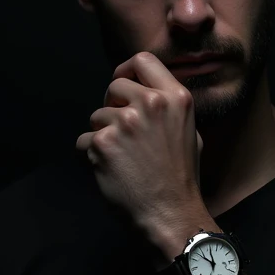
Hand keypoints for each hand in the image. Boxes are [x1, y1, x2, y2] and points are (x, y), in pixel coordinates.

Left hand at [75, 51, 204, 232]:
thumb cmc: (181, 178)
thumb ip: (168, 108)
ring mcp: (124, 123)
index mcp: (176, 98)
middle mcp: (151, 104)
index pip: (143, 60)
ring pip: (96, 116)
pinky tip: (111, 171)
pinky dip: (92, 156)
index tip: (122, 87)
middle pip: (114, 87)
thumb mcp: (190, 132)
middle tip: (122, 133)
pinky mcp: (102, 143)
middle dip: (112, 107)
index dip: (127, 71)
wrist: (170, 214)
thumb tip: (146, 92)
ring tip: (123, 159)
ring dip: (103, 135)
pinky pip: (84, 141)